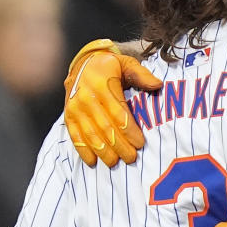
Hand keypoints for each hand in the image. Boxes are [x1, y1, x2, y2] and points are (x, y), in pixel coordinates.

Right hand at [63, 40, 161, 166]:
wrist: (83, 63)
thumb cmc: (110, 66)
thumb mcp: (127, 64)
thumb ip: (142, 75)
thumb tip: (158, 84)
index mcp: (102, 85)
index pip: (119, 113)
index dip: (130, 131)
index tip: (140, 144)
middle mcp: (86, 97)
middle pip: (105, 128)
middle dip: (119, 145)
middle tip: (131, 158)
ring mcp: (75, 107)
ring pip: (90, 134)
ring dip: (103, 151)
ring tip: (115, 163)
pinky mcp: (68, 115)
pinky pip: (75, 135)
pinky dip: (83, 150)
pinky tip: (92, 161)